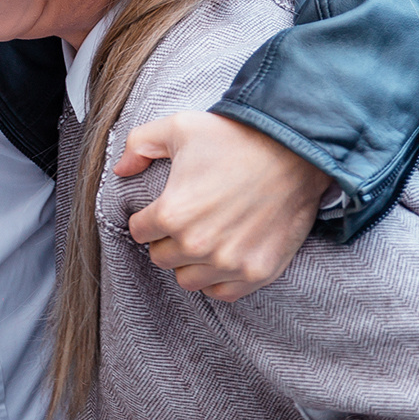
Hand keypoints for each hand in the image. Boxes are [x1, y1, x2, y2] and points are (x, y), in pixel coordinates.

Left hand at [114, 111, 329, 300]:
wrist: (298, 149)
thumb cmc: (237, 136)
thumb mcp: (180, 126)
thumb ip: (139, 144)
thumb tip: (120, 170)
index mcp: (172, 213)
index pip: (139, 231)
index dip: (148, 217)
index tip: (165, 206)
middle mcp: (197, 244)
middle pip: (161, 258)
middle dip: (167, 240)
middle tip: (186, 221)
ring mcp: (229, 262)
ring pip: (188, 279)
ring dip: (190, 262)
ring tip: (204, 238)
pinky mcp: (258, 272)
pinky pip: (222, 293)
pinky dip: (218, 279)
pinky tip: (224, 255)